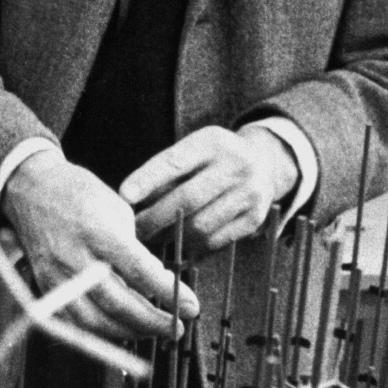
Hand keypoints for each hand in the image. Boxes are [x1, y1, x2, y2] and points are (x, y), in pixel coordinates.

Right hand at [1, 149, 198, 342]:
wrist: (30, 190)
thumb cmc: (79, 194)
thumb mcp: (117, 209)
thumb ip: (135, 250)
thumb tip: (158, 284)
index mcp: (96, 230)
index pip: (138, 270)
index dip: (167, 292)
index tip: (192, 306)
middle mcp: (73, 256)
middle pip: (116, 302)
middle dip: (152, 321)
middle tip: (177, 328)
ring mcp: (55, 275)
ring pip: (93, 321)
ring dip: (128, 333)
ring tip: (152, 332)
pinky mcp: (44, 287)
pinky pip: (72, 323)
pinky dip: (98, 334)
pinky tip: (119, 331)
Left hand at [119, 125, 297, 255]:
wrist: (264, 163)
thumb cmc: (212, 159)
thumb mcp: (194, 150)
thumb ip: (167, 170)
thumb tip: (132, 202)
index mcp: (213, 142)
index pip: (175, 162)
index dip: (147, 180)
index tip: (124, 196)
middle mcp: (236, 165)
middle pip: (187, 199)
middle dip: (154, 218)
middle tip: (133, 229)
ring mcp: (250, 193)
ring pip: (200, 225)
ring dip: (170, 236)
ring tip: (152, 238)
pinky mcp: (255, 218)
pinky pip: (215, 240)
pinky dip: (191, 246)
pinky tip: (178, 244)